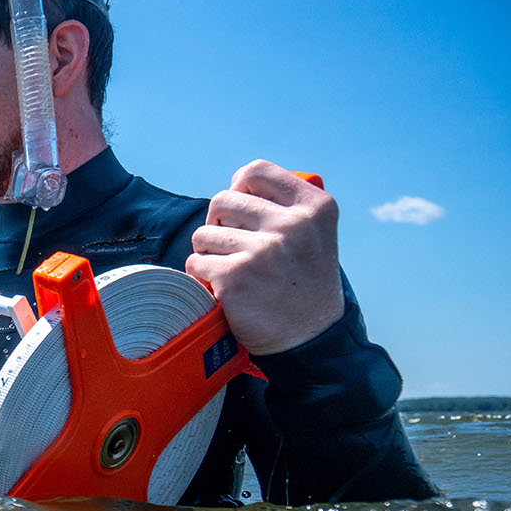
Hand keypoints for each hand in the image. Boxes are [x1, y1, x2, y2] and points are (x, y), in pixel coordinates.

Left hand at [187, 160, 343, 355]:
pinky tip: (224, 288)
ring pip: (204, 233)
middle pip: (222, 200)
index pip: (257, 171)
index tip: (239, 209)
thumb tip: (236, 185)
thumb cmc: (303, 283)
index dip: (239, 186)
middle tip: (230, 245)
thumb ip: (284, 206)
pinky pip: (196, 262)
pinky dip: (202, 276)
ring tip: (231, 270)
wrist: (312, 339)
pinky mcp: (236, 277)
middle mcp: (292, 225)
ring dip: (209, 252)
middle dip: (217, 222)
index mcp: (315, 207)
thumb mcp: (314, 235)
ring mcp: (263, 251)